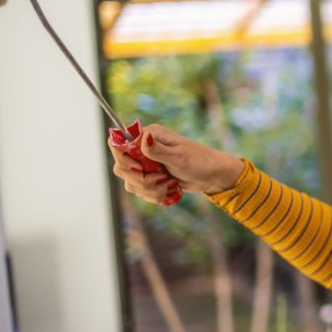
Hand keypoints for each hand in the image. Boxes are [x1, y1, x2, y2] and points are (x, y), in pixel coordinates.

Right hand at [108, 123, 243, 203]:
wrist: (212, 176)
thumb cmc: (199, 161)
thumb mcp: (179, 156)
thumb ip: (157, 150)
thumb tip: (144, 137)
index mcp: (149, 136)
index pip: (119, 144)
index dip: (124, 159)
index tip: (140, 169)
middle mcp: (143, 148)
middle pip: (121, 167)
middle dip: (141, 179)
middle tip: (161, 178)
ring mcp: (145, 164)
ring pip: (130, 182)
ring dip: (150, 189)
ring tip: (169, 184)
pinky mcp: (149, 177)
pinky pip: (140, 191)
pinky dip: (153, 195)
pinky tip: (168, 190)